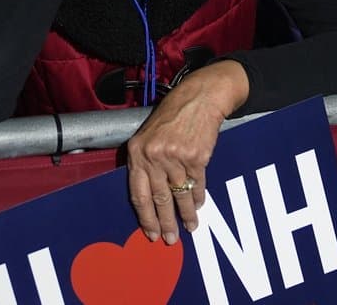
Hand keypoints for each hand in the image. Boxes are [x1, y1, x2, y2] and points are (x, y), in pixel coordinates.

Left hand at [125, 60, 249, 244]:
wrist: (199, 98)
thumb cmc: (173, 115)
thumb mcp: (148, 134)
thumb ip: (145, 161)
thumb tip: (150, 193)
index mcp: (137, 152)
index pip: (138, 193)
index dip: (145, 216)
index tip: (150, 232)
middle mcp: (154, 157)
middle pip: (159, 199)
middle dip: (165, 222)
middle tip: (170, 239)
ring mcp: (176, 157)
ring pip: (180, 194)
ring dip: (186, 214)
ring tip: (190, 227)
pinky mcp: (196, 157)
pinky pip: (197, 184)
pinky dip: (198, 197)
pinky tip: (199, 206)